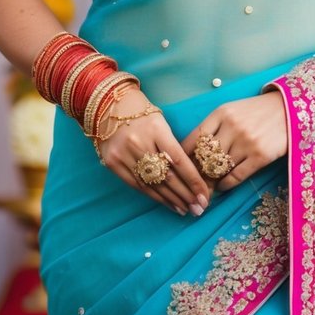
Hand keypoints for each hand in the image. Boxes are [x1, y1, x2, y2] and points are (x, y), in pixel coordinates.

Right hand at [96, 90, 210, 216]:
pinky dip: (154, 197)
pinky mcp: (113, 163)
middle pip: (167, 176)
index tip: (205, 196)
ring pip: (153, 185)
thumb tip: (191, 176)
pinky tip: (168, 204)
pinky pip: (137, 186)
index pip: (179, 160)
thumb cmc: (143, 114)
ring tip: (186, 209)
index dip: (193, 181)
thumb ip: (173, 147)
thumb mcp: (161, 123)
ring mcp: (124, 154)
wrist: (110, 106)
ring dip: (172, 200)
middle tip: (199, 208)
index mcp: (156, 129)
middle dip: (186, 195)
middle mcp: (139, 143)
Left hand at [182, 91, 287, 193]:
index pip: (194, 137)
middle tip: (191, 182)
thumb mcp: (232, 110)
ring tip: (206, 186)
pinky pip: (236, 176)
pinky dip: (226, 185)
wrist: (288, 109)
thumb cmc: (255, 112)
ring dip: (210, 180)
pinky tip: (222, 186)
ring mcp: (246, 142)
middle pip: (205, 156)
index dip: (184, 155)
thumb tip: (193, 152)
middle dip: (196, 172)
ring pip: (219, 168)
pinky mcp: (260, 156)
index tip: (179, 166)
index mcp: (221, 113)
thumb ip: (213, 127)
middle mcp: (232, 127)